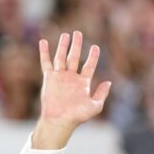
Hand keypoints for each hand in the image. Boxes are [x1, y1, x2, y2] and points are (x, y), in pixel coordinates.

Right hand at [32, 31, 111, 149]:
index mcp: (82, 83)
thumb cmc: (77, 116)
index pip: (89, 65)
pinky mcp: (49, 78)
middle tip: (78, 33)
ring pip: (61, 57)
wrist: (59, 120)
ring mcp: (60, 77)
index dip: (93, 56)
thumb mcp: (95, 106)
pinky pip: (46, 62)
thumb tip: (109, 82)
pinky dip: (44, 52)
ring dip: (63, 46)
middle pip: (74, 57)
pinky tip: (44, 42)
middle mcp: (71, 78)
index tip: (95, 47)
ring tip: (66, 34)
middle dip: (76, 45)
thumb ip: (102, 94)